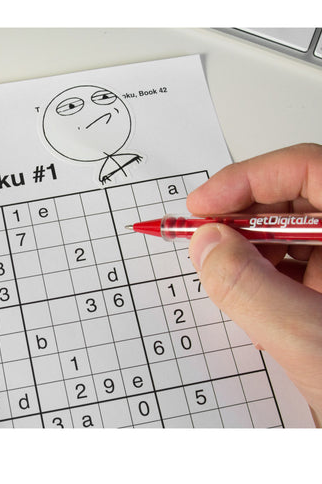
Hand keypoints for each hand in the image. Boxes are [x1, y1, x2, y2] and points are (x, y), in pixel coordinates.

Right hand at [187, 143, 321, 425]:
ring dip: (247, 252)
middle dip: (240, 219)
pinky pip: (289, 263)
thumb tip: (205, 243)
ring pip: (286, 232)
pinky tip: (256, 308)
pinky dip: (260, 277)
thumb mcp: (307, 338)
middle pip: (292, 199)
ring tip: (230, 283)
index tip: (201, 206)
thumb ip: (250, 287)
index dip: (247, 180)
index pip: (306, 169)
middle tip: (203, 240)